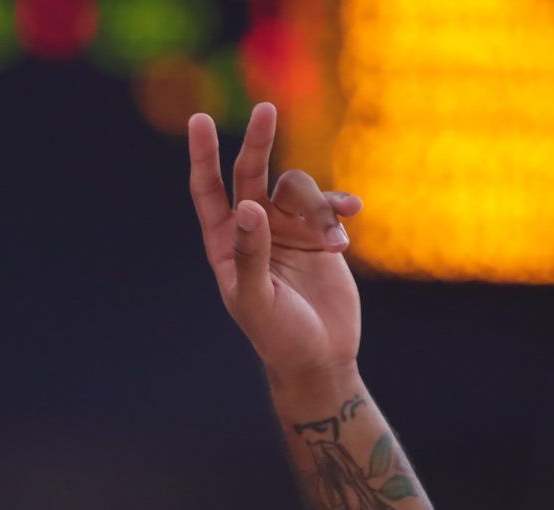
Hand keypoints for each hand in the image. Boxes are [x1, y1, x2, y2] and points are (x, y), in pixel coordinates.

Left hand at [188, 102, 363, 380]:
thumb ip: (251, 253)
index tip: (199, 119)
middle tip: (267, 110)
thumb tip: (247, 206)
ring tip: (333, 246)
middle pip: (251, 173)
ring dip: (318, 209)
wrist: (320, 356)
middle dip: (258, 142)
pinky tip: (354, 214)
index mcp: (226, 243)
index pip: (208, 191)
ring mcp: (288, 228)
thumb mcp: (257, 297)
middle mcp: (254, 229)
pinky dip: (340, 206)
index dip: (202, 155)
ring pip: (299, 189)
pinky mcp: (320, 234)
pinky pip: (328, 203)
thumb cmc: (278, 335)